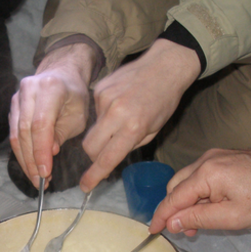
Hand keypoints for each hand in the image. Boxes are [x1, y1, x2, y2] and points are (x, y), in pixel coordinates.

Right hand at [9, 43, 94, 186]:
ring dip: (24, 160)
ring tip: (35, 178)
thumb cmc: (74, 95)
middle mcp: (29, 90)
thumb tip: (50, 153)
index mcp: (50, 88)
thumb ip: (63, 133)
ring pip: (15, 134)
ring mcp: (17, 97)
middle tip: (40, 181)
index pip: (40, 124)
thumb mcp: (78, 115)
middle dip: (31, 160)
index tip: (45, 172)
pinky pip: (13, 134)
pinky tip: (30, 166)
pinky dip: (21, 152)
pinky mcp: (12, 106)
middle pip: (24, 131)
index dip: (41, 150)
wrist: (62, 73)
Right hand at [80, 39, 200, 191]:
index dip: (94, 175)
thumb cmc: (164, 100)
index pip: (107, 158)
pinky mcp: (99, 89)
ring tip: (119, 120)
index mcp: (133, 127)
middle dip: (94, 156)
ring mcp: (104, 99)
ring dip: (101, 133)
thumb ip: (130, 144)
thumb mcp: (153, 129)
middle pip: (90, 147)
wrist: (165, 66)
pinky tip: (118, 104)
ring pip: (91, 130)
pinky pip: (95, 112)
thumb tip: (111, 157)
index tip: (85, 186)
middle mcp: (115, 113)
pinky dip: (104, 114)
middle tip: (105, 153)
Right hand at [148, 148, 250, 235]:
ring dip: (187, 200)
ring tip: (199, 221)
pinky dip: (198, 191)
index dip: (161, 216)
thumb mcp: (231, 217)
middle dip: (175, 208)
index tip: (152, 230)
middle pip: (176, 186)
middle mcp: (204, 160)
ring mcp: (214, 155)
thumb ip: (197, 218)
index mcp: (205, 174)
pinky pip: (200, 174)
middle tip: (185, 230)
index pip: (173, 198)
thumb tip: (171, 222)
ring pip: (187, 179)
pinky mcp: (223, 156)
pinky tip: (209, 205)